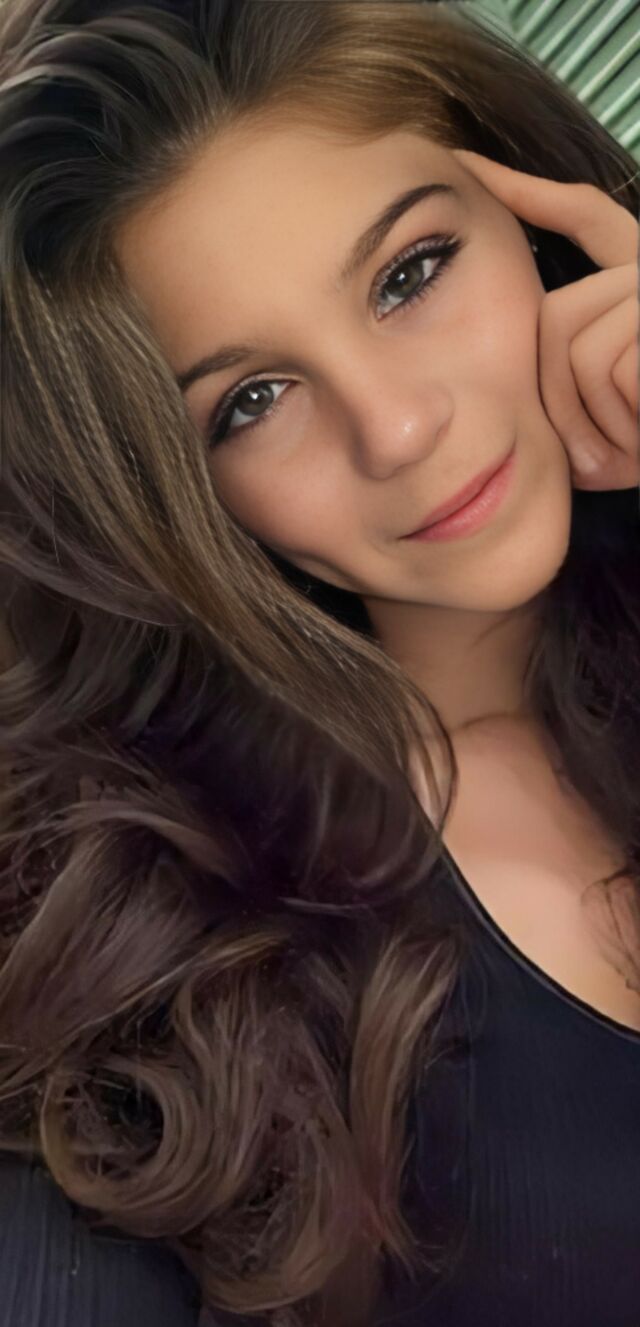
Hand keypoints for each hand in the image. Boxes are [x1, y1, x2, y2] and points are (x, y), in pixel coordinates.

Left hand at [452, 149, 638, 490]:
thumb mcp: (599, 415)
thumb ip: (559, 368)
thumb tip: (496, 350)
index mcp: (639, 281)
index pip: (585, 215)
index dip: (526, 192)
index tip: (467, 165)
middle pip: (557, 313)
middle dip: (558, 395)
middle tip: (596, 447)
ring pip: (583, 350)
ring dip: (593, 419)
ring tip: (630, 445)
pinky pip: (615, 372)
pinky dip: (621, 425)